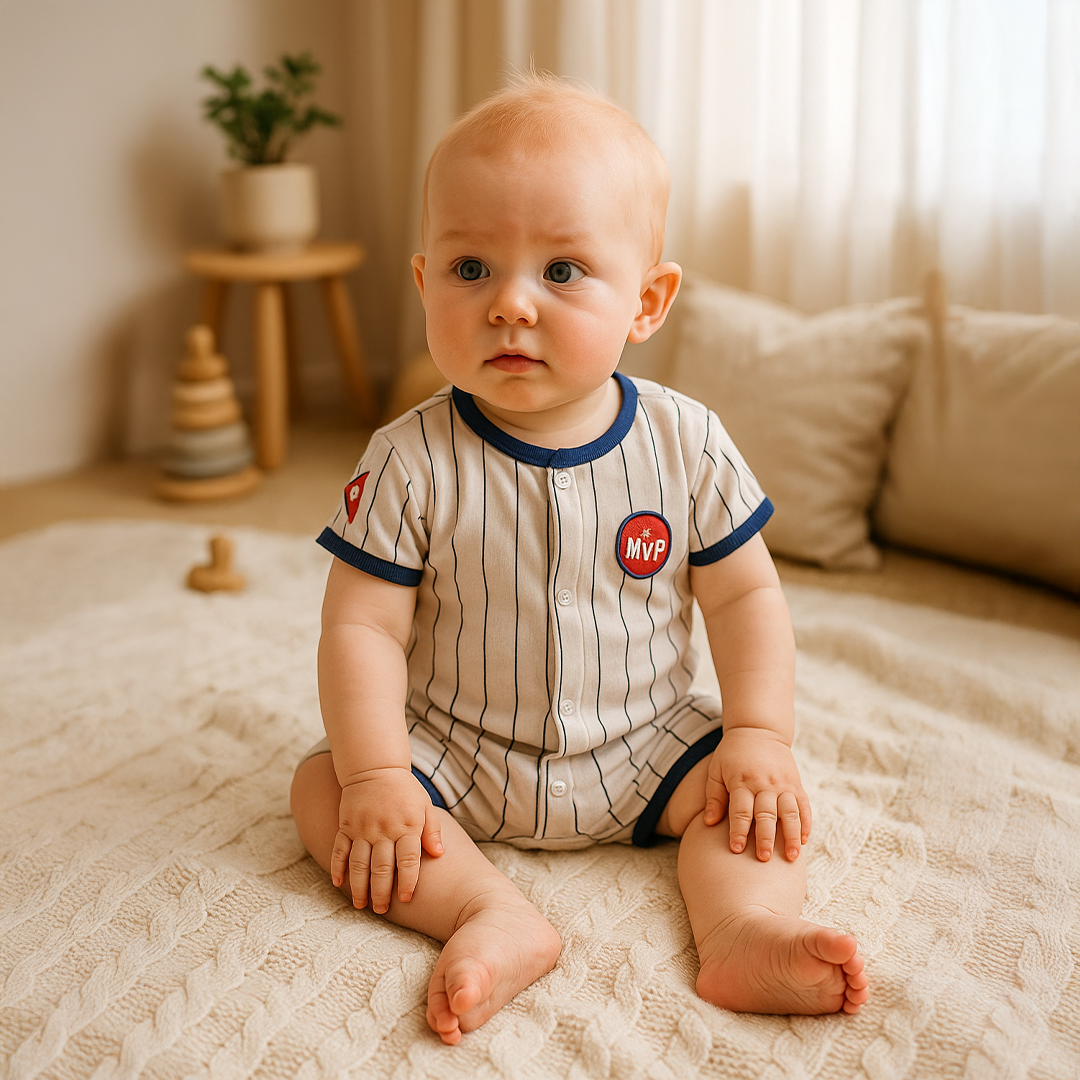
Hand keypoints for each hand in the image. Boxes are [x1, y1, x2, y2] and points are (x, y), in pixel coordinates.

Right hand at [331, 767, 443, 912]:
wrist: (375, 767)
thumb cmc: (404, 790)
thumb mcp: (425, 806)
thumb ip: (432, 830)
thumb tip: (439, 853)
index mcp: (406, 826)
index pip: (408, 860)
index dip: (408, 881)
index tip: (407, 899)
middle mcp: (384, 829)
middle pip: (382, 868)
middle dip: (381, 892)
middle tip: (381, 910)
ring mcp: (362, 828)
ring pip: (359, 863)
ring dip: (359, 886)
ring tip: (360, 905)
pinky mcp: (346, 825)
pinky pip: (340, 849)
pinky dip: (338, 867)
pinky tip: (338, 883)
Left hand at [702, 728, 810, 861]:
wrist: (758, 730)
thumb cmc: (732, 753)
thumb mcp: (716, 770)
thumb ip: (714, 796)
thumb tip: (709, 823)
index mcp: (742, 781)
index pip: (740, 810)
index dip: (738, 831)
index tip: (736, 850)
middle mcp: (764, 784)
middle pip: (766, 814)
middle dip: (765, 838)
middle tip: (763, 859)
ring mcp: (783, 784)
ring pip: (790, 813)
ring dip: (791, 835)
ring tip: (791, 857)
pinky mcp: (795, 783)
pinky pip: (804, 806)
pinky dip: (806, 823)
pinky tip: (804, 840)